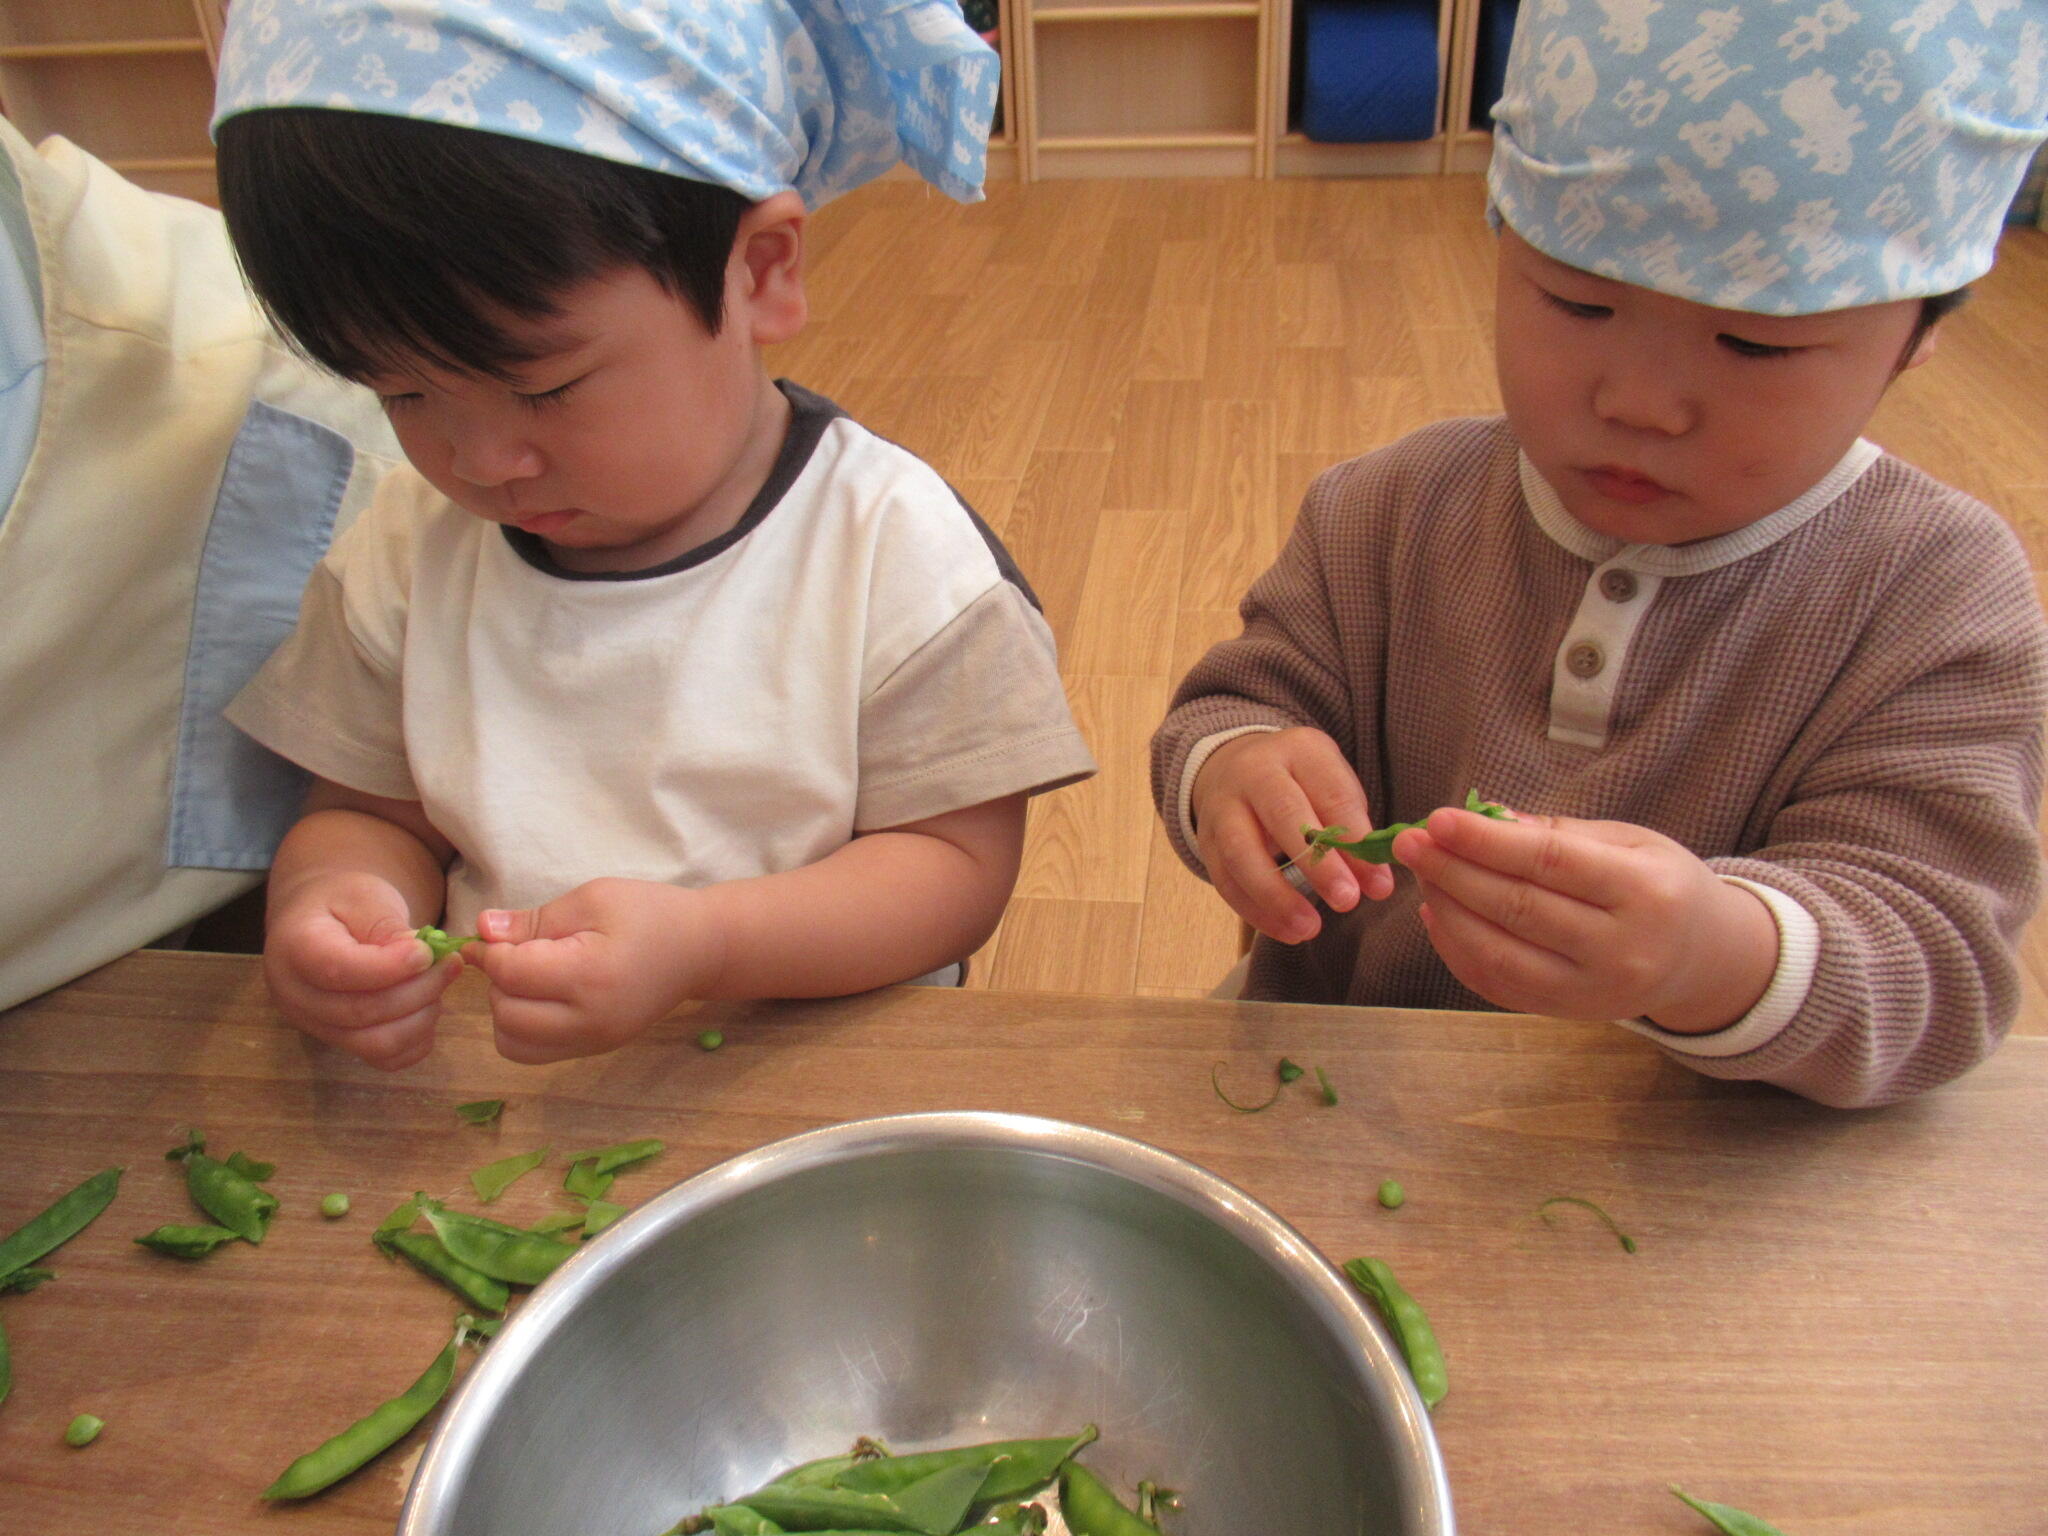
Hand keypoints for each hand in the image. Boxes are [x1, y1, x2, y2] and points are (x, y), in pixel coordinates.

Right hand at [263, 872, 460, 1069]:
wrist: (321, 920)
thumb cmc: (344, 901)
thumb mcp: (365, 895)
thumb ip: (387, 925)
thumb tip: (420, 958)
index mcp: (295, 948)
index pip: (339, 970)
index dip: (391, 966)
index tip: (427, 952)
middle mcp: (295, 995)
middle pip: (361, 1012)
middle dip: (418, 990)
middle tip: (451, 964)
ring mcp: (314, 1026)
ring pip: (374, 1043)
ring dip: (420, 1017)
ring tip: (438, 983)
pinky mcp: (339, 1043)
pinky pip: (384, 1058)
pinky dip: (416, 1039)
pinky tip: (427, 1006)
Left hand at [470, 878, 716, 1064]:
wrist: (700, 949)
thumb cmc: (649, 913)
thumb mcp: (594, 899)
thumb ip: (536, 920)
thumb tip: (482, 929)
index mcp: (590, 976)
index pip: (510, 973)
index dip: (488, 951)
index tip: (489, 932)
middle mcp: (590, 1020)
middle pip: (505, 1013)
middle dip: (498, 981)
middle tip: (516, 952)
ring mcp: (593, 1041)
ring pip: (511, 1043)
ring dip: (506, 1009)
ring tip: (529, 978)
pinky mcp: (594, 1050)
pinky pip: (533, 1052)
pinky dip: (522, 1028)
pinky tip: (541, 997)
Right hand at [1190, 728, 1397, 943]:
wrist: (1232, 766)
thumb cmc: (1299, 783)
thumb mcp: (1332, 788)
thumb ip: (1355, 832)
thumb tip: (1378, 886)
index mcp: (1299, 751)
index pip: (1331, 793)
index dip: (1355, 839)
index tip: (1379, 883)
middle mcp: (1255, 772)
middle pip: (1283, 815)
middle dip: (1317, 864)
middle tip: (1347, 901)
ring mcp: (1223, 806)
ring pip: (1242, 852)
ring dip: (1277, 896)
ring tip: (1310, 929)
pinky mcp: (1206, 841)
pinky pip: (1225, 880)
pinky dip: (1256, 911)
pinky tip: (1286, 931)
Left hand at [1391, 806, 1778, 1030]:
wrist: (1701, 959)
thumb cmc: (1660, 885)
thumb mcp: (1631, 843)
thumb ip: (1558, 833)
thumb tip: (1486, 818)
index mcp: (1646, 893)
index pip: (1551, 863)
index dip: (1487, 841)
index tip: (1437, 819)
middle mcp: (1622, 950)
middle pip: (1517, 908)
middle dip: (1453, 872)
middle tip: (1411, 842)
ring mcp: (1592, 992)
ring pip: (1497, 954)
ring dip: (1447, 910)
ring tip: (1423, 874)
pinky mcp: (1565, 1015)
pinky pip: (1495, 984)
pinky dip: (1457, 949)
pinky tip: (1439, 913)